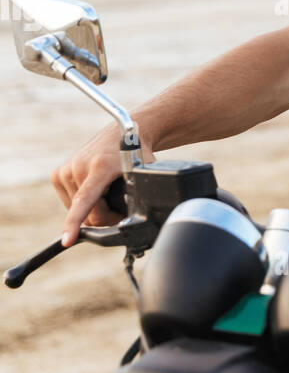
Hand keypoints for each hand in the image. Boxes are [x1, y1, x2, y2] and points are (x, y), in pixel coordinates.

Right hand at [51, 125, 155, 245]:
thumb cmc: (136, 155)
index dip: (75, 223)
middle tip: (122, 207)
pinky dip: (84, 205)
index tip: (67, 240)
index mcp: (99, 167)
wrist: (122, 132)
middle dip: (106, 218)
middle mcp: (78, 166)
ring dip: (95, 211)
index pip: (84, 200)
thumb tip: (147, 219)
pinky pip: (71, 204)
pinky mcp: (58, 174)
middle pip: (89, 214)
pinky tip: (96, 192)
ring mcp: (65, 170)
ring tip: (109, 195)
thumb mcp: (145, 174)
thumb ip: (144, 196)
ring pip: (78, 211)